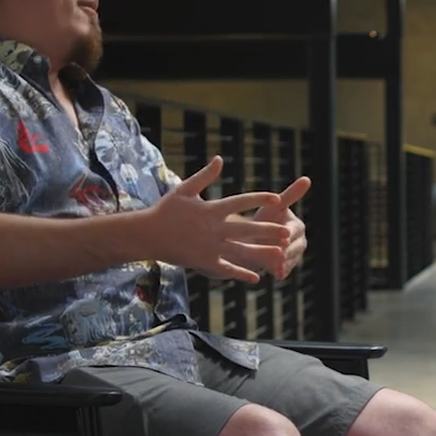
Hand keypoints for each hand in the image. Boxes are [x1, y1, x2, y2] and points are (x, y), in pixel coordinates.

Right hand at [144, 156, 291, 282]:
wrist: (147, 234)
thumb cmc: (165, 210)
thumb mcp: (184, 189)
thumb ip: (204, 176)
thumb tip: (220, 159)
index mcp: (210, 210)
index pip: (239, 202)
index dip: (258, 199)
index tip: (277, 198)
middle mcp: (212, 229)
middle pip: (245, 229)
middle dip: (267, 230)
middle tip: (287, 232)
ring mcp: (209, 247)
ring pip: (240, 251)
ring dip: (261, 253)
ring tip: (280, 255)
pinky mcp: (204, 262)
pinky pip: (226, 269)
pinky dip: (241, 273)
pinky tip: (257, 277)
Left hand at [248, 176, 311, 280]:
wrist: (252, 237)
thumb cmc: (264, 218)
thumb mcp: (274, 205)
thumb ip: (291, 194)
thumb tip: (308, 178)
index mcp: (298, 225)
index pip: (295, 230)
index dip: (289, 233)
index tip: (284, 237)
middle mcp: (300, 241)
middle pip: (295, 247)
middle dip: (287, 250)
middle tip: (279, 253)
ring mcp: (294, 256)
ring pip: (290, 260)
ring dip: (284, 263)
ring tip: (276, 266)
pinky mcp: (286, 268)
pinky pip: (285, 271)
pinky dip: (281, 272)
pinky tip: (276, 275)